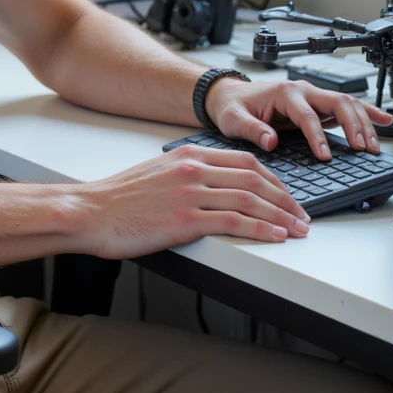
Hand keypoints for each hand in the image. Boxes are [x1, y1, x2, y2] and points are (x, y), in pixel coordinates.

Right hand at [78, 144, 310, 258]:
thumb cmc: (118, 199)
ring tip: (298, 229)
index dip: (274, 180)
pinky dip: (261, 230)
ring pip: (250, 201)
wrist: (89, 212)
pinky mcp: (185, 220)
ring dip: (281, 217)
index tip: (288, 196)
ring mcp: (190, 193)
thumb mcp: (157, 172)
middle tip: (303, 216)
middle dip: (286, 199)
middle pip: (255, 180)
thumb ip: (187, 174)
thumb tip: (215, 188)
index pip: (245, 162)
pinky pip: (234, 223)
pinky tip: (275, 238)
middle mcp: (192, 168)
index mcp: (188, 154)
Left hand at [205, 75, 392, 159]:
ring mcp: (313, 97)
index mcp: (284, 93)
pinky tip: (384, 121)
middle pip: (337, 103)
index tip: (326, 156)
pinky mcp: (318, 105)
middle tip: (362, 149)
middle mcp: (303, 91)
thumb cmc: (233, 107)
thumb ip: (250, 129)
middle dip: (353, 125)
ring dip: (364, 122)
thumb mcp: (234, 119)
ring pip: (347, 104)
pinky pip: (347, 107)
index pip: (307, 115)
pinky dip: (367, 113)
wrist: (231, 96)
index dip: (318, 136)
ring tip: (374, 145)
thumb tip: (270, 141)